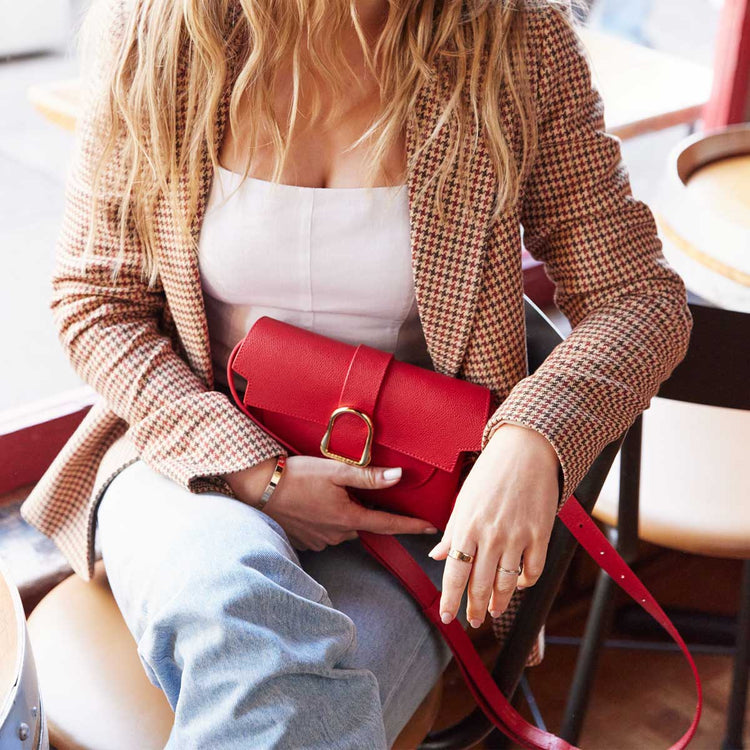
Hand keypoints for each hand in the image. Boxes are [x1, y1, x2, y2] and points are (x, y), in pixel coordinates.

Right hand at [225, 455, 439, 550]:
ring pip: (344, 527)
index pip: (388, 524)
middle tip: (348, 487)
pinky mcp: (306, 541)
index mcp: (348, 517)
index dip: (411, 526)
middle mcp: (337, 534)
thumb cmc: (297, 476)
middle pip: (363, 523)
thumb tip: (398, 477)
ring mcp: (321, 540)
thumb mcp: (335, 470)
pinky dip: (324, 518)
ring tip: (324, 491)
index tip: (431, 528)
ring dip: (342, 512)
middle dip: (362, 508)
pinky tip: (312, 502)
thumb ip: (368, 476)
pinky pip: (325, 531)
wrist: (259, 488)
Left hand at [427, 423, 559, 627]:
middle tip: (473, 620)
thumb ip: (451, 533)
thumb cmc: (490, 473)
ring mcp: (517, 537)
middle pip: (480, 586)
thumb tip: (437, 557)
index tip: (447, 618)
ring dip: (499, 602)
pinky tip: (517, 584)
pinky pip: (533, 571)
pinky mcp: (540, 534)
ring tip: (492, 610)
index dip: (450, 600)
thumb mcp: (463, 500)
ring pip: (506, 585)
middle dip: (474, 609)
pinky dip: (524, 583)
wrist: (526, 449)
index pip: (455, 574)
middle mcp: (490, 536)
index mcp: (466, 526)